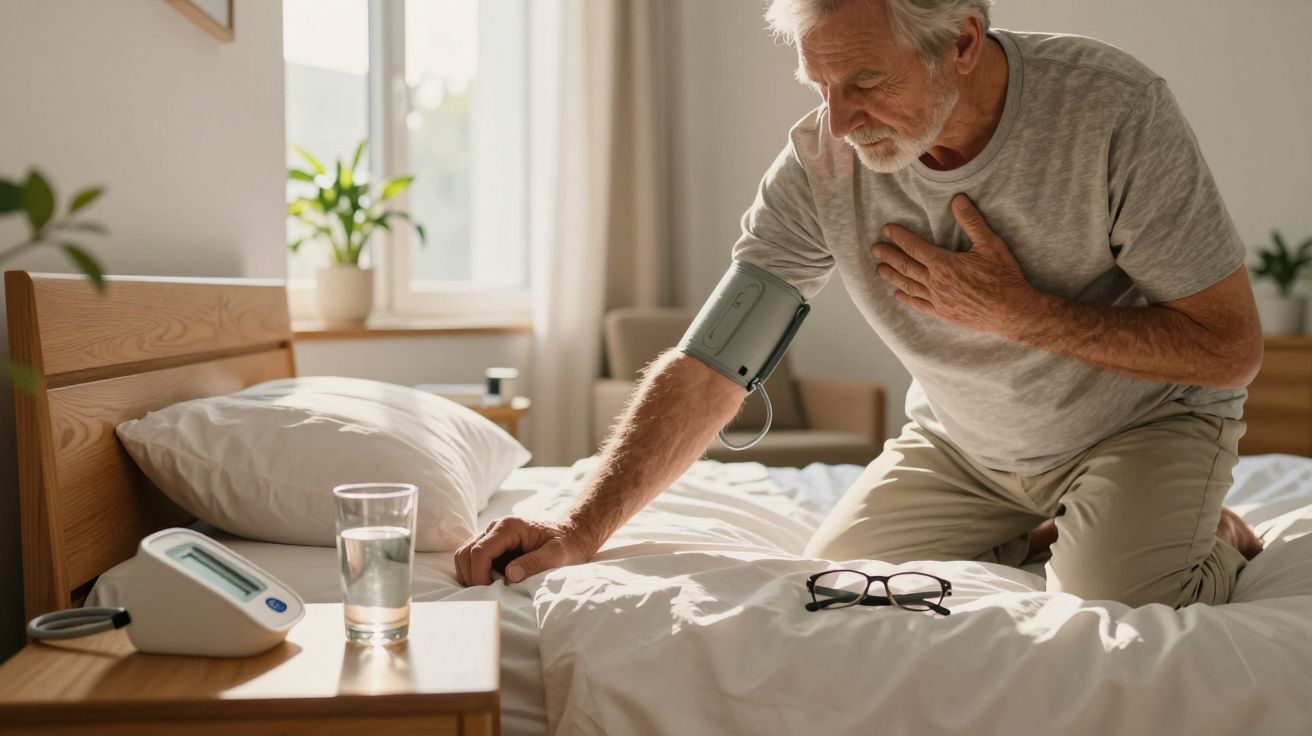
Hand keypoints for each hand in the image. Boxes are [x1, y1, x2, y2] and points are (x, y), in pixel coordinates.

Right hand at [454, 516, 593, 585]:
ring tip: (490, 590)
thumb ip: (535, 563)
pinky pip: (473, 561)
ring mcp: (492, 536)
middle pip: (465, 553)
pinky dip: (476, 574)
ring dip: (471, 576)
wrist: (571, 535)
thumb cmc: (566, 544)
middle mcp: (496, 527)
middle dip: (471, 577)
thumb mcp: (557, 555)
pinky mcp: (492, 546)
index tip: (488, 593)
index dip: (479, 575)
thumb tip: (510, 575)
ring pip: (465, 556)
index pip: (479, 551)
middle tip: (487, 595)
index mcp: (510, 527)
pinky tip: (493, 584)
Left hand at [871, 194, 1044, 338]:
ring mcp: (938, 300)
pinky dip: (907, 298)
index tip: (887, 230)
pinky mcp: (943, 313)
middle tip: (875, 248)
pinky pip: (919, 304)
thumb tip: (957, 199)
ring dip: (892, 276)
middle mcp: (936, 283)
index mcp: (944, 264)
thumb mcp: (990, 244)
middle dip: (889, 255)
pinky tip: (898, 294)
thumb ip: (971, 222)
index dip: (899, 237)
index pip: (914, 247)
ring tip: (879, 269)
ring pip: (908, 285)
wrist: (1012, 311)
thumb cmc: (1004, 277)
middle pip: (905, 266)